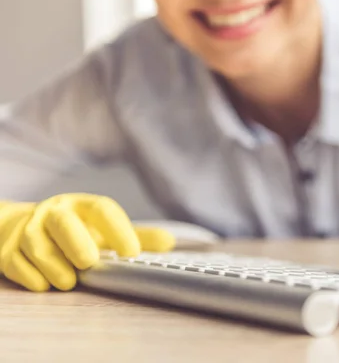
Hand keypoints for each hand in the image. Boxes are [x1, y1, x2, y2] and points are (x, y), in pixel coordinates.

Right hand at [0, 194, 174, 291]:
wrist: (21, 226)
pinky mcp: (6, 249)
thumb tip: (170, 243)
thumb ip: (138, 236)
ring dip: (55, 266)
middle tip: (91, 262)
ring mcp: (28, 229)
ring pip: (38, 246)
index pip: (103, 209)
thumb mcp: (105, 230)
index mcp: (83, 206)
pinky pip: (15, 263)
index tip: (132, 253)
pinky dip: (32, 277)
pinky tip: (45, 285)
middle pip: (64, 222)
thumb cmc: (76, 230)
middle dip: (77, 243)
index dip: (119, 230)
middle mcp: (54, 212)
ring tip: (70, 281)